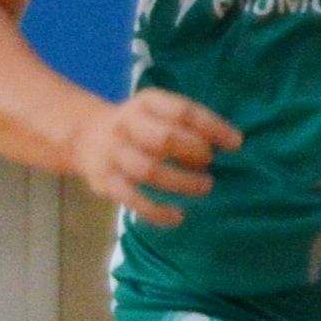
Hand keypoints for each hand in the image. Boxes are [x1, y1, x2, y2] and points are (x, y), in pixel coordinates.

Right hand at [65, 89, 237, 225]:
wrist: (85, 137)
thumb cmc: (138, 126)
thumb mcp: (157, 110)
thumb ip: (187, 122)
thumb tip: (230, 143)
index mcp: (145, 103)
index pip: (182, 111)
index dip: (212, 127)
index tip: (235, 143)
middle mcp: (126, 125)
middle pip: (164, 140)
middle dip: (194, 153)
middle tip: (209, 163)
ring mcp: (113, 154)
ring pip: (149, 171)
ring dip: (182, 182)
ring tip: (204, 186)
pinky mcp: (105, 182)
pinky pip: (133, 200)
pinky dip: (157, 212)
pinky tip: (178, 217)